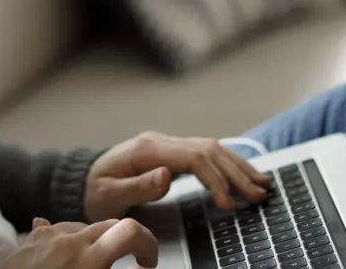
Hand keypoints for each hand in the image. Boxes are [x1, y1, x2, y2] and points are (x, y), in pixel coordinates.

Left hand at [0, 217, 158, 268]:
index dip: (148, 244)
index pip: (131, 231)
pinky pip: (58, 230)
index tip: (147, 262)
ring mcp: (48, 236)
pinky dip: (69, 241)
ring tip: (92, 266)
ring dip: (97, 241)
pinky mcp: (31, 239)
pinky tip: (65, 255)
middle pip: (112, 225)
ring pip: (85, 226)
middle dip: (126, 242)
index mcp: (87, 259)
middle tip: (129, 263)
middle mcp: (68, 241)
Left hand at [83, 132, 274, 220]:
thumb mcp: (108, 194)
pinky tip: (244, 174)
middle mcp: (161, 141)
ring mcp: (168, 145)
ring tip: (262, 185)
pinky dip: (228, 163)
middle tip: (258, 195)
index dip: (215, 179)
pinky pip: (207, 154)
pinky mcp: (172, 152)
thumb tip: (166, 175)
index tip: (228, 203)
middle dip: (236, 173)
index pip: (193, 158)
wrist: (84, 180)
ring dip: (238, 166)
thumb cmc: (95, 191)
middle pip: (208, 150)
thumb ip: (137, 186)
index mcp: (147, 149)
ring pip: (212, 148)